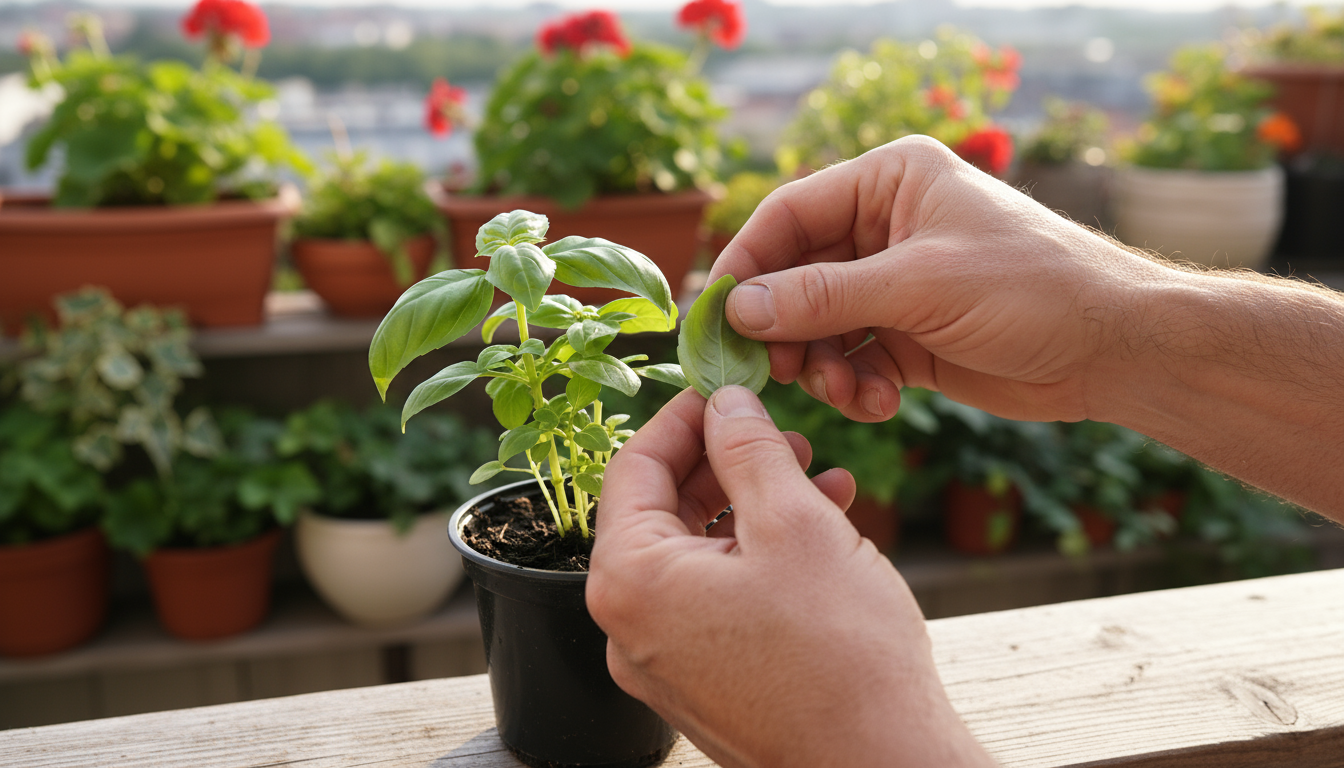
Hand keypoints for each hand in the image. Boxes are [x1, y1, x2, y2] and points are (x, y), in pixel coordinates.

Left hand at [588, 386, 995, 767]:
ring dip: (753, 508)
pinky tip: (819, 537)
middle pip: (663, 513)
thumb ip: (750, 449)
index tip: (721, 390)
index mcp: (631, 582)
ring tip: (818, 481)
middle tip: (781, 435)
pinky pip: (715, 601)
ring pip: (697, 556)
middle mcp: (631, 628)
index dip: (681, 419)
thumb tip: (727, 404)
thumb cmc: (842, 658)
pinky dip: (758, 560)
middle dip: (727, 464)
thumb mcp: (796, 522)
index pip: (633, 469)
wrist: (883, 767)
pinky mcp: (704, 685)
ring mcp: (665, 663)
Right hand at [709, 136, 1166, 423]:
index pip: (790, 215)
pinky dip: (853, 386)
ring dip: (821, 365)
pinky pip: (851, 360)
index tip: (717, 318)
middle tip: (774, 371)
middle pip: (795, 276)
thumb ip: (822, 297)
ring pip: (818, 326)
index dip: (748, 266)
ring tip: (846, 391)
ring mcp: (894, 285)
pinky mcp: (908, 337)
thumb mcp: (918, 286)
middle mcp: (884, 227)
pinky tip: (880, 403)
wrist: (1113, 349)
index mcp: (888, 181)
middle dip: (784, 328)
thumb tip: (738, 309)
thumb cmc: (1032, 288)